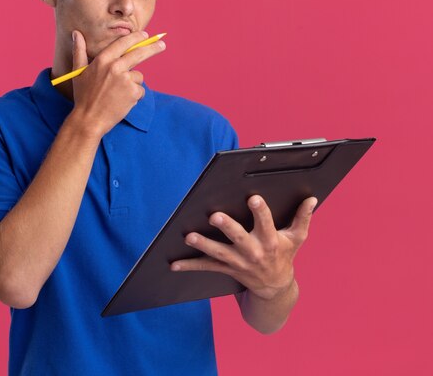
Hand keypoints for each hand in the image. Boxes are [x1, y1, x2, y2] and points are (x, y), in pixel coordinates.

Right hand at [70, 30, 164, 137]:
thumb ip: (79, 51)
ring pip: (138, 76)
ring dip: (133, 84)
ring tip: (118, 94)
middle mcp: (115, 66)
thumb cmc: (83, 97)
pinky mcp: (133, 92)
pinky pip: (140, 91)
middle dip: (153, 47)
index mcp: (103, 60)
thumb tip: (76, 33)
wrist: (89, 120)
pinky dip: (135, 96)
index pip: (124, 43)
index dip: (136, 38)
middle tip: (162, 45)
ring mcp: (125, 79)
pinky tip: (122, 102)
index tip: (145, 35)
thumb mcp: (78, 72)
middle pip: (139, 53)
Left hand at [170, 195, 316, 299]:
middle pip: (239, 238)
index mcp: (270, 240)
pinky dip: (189, 266)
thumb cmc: (284, 255)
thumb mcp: (297, 238)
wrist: (275, 287)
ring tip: (189, 237)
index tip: (253, 197)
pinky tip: (173, 264)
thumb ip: (303, 218)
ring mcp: (238, 262)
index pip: (266, 223)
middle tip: (214, 216)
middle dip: (227, 227)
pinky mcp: (226, 269)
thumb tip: (312, 198)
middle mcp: (254, 252)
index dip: (260, 211)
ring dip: (203, 245)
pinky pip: (206, 267)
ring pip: (219, 253)